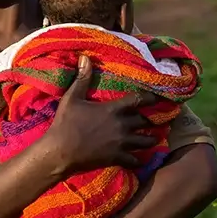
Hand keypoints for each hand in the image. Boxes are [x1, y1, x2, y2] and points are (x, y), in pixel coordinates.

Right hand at [48, 55, 156, 175]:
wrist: (60, 151)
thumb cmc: (65, 123)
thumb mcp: (72, 98)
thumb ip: (82, 78)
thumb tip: (85, 57)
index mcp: (113, 109)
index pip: (138, 99)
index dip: (149, 97)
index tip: (157, 97)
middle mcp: (122, 125)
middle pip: (144, 121)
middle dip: (150, 119)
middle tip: (156, 118)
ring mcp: (121, 143)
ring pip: (145, 141)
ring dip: (150, 139)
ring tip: (154, 138)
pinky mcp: (117, 158)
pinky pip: (136, 160)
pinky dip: (138, 159)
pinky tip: (139, 158)